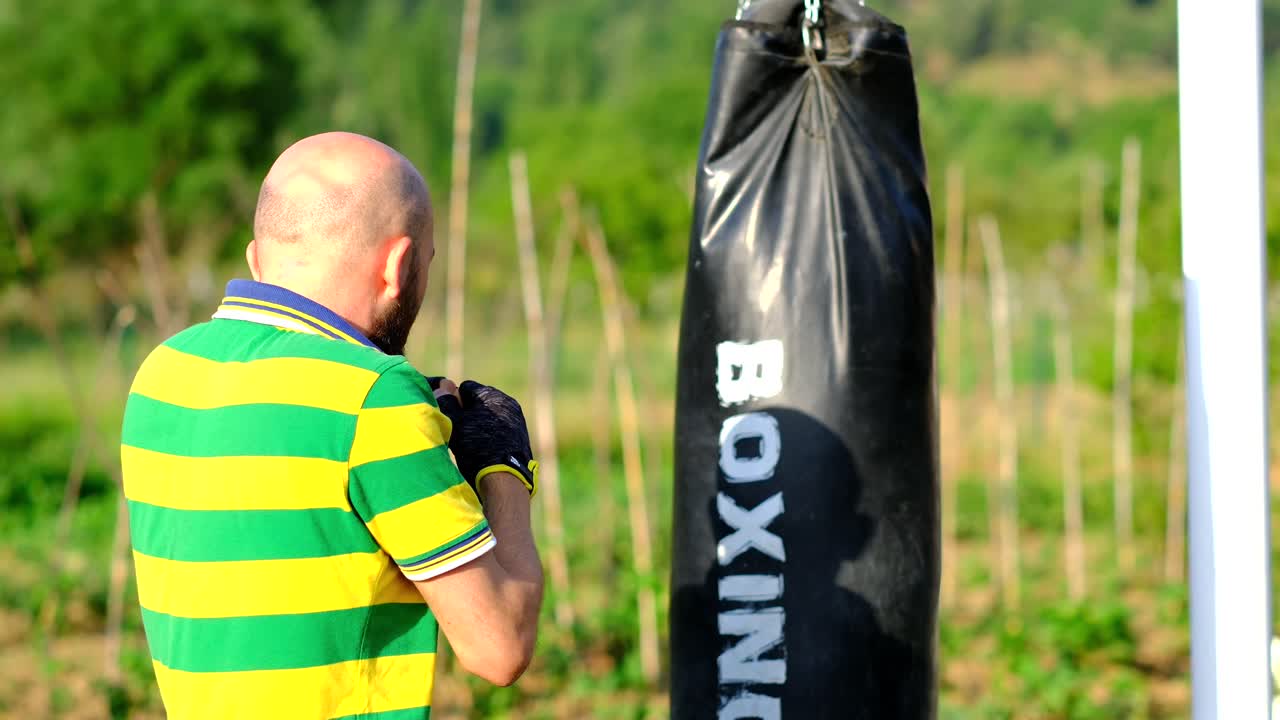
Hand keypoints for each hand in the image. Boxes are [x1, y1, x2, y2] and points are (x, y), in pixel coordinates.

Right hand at [425, 378, 537, 496]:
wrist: (505, 478)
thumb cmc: (476, 448)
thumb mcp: (455, 423)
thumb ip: (447, 402)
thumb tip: (443, 386)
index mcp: (492, 394)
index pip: (466, 388)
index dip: (455, 401)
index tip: (451, 418)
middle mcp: (508, 402)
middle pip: (479, 401)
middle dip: (469, 411)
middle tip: (460, 431)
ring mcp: (517, 419)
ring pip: (490, 415)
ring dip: (480, 424)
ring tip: (472, 444)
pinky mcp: (521, 436)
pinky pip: (500, 428)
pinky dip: (491, 435)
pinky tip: (485, 449)